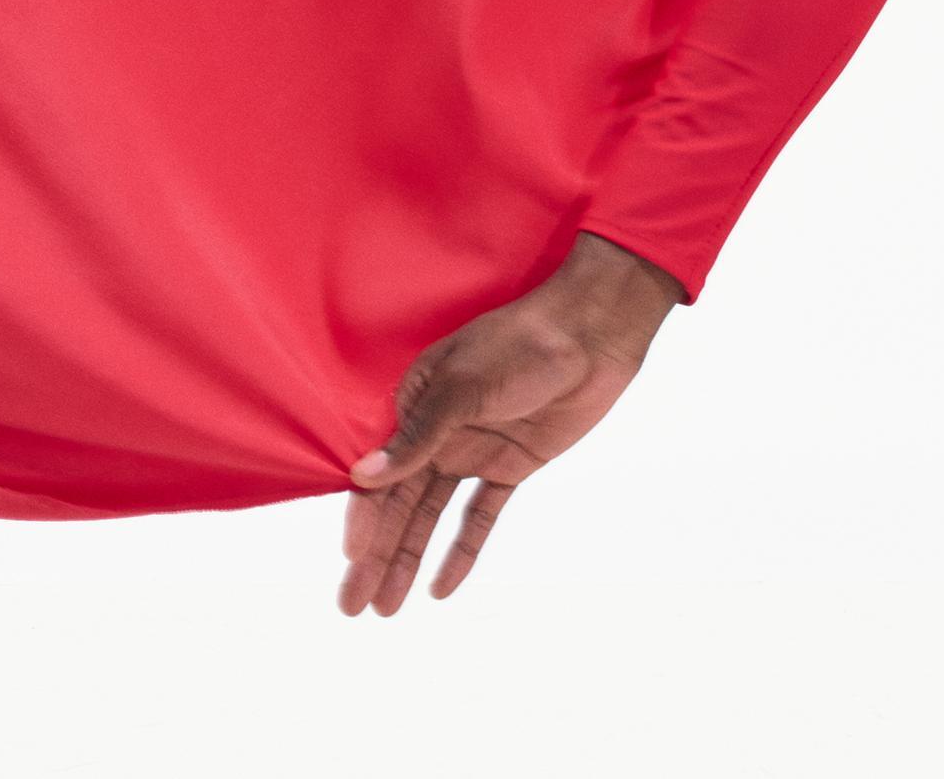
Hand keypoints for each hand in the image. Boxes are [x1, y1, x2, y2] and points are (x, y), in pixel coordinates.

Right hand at [337, 229, 683, 615]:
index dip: (364, 519)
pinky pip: (479, 516)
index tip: (352, 559)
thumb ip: (419, 435)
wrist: (592, 334)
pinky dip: (462, 551)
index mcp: (416, 402)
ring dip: (409, 559)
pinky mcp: (510, 465)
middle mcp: (439, 431)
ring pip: (432, 517)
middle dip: (376, 555)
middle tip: (352, 607)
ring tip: (387, 609)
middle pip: (399, 503)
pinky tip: (441, 588)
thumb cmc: (521, 344)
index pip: (380, 471)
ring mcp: (474, 450)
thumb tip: (363, 475)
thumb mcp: (464, 386)